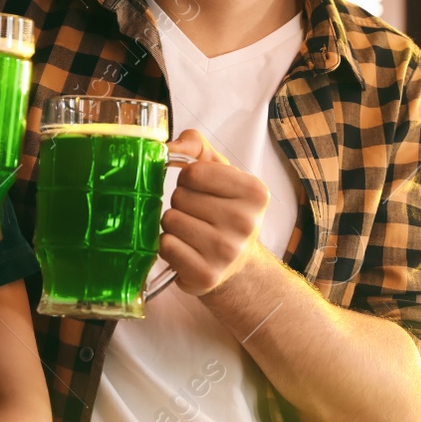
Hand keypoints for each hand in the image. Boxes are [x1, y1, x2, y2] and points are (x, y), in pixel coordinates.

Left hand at [159, 129, 269, 295]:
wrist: (235, 262)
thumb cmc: (224, 209)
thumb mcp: (219, 171)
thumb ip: (196, 146)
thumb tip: (169, 147)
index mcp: (255, 192)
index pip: (193, 172)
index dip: (188, 178)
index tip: (201, 189)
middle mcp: (246, 223)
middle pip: (180, 197)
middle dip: (181, 202)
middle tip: (198, 213)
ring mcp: (227, 252)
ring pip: (170, 220)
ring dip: (173, 223)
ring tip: (191, 230)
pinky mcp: (206, 275)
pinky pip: (166, 246)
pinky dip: (169, 245)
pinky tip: (186, 248)